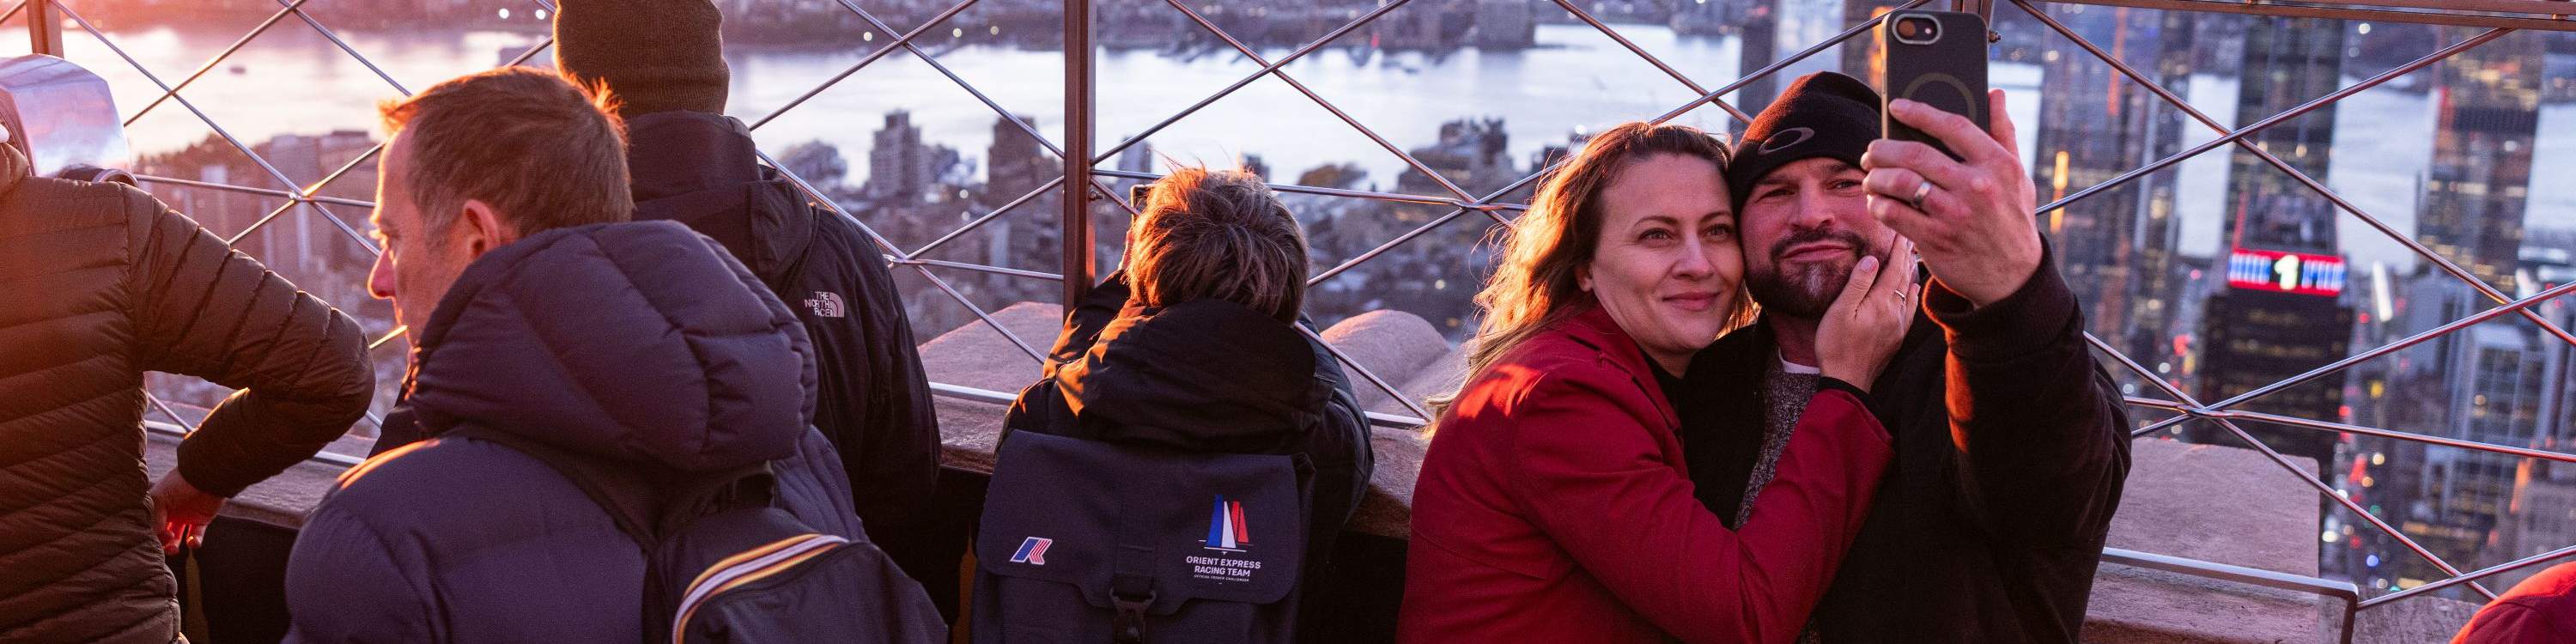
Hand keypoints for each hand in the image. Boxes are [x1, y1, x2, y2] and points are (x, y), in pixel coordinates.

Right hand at [149, 471, 222, 553]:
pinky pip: (195, 536)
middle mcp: (169, 513)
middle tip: (164, 544)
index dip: (148, 534)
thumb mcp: (159, 500)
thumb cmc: (178, 484)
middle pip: (160, 534)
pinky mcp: (201, 520)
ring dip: (173, 546)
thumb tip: (152, 538)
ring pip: (176, 538)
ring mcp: (185, 517)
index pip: (148, 525)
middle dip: (160, 543)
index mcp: (156, 507)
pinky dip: (194, 542)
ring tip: (173, 549)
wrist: (206, 477)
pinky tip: (192, 543)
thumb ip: (154, 519)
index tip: (150, 540)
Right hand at [1817, 234, 1920, 392]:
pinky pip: (1910, 309)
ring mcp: (1898, 325)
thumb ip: (1858, 284)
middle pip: (1903, 277)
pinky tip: (1913, 289)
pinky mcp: (1897, 336)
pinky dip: (1912, 294)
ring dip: (1910, 272)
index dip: (1897, 249)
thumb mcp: (1840, 311)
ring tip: (1911, 256)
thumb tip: (1873, 259)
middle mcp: (1894, 312)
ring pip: (1908, 291)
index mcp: (1879, 302)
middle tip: (1908, 238)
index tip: (1901, 232)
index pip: (1892, 268)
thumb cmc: (1836, 345)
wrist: (1848, 380)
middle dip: (1905, 256)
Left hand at [1859, 90, 2043, 307]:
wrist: (2014, 276)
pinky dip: (1878, 205)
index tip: (1897, 106)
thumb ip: (2003, 133)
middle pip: (1915, 153)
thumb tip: (1994, 94)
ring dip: (1875, 177)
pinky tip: (1876, 201)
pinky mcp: (1936, 239)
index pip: (1953, 126)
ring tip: (1870, 176)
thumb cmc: (2013, 218)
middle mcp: (1977, 186)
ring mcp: (1954, 214)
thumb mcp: (2018, 175)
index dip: (1920, 112)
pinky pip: (1893, 214)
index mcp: (1998, 164)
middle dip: (1883, 148)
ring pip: (1899, 182)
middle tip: (1872, 151)